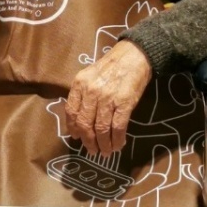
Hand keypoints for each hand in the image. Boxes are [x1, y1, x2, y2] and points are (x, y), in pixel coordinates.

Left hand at [64, 40, 152, 155]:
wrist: (134, 54)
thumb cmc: (111, 66)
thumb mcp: (90, 75)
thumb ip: (82, 94)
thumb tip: (78, 120)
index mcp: (80, 84)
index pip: (71, 111)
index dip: (73, 128)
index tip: (77, 138)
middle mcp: (91, 91)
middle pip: (85, 123)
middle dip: (88, 141)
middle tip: (92, 150)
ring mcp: (108, 97)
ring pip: (101, 128)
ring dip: (103, 144)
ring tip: (106, 152)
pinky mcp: (125, 102)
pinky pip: (118, 127)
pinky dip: (117, 140)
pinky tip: (118, 145)